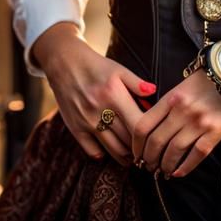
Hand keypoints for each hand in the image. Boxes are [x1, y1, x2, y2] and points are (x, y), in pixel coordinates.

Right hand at [35, 24, 156, 165]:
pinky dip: (105, 155)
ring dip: (126, 156)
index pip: (137, 125)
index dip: (149, 135)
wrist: (64, 65)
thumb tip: (154, 92)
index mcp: (114, 94)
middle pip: (127, 141)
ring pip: (113, 150)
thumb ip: (137, 82)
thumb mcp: (118, 69)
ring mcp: (86, 122)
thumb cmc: (96, 67)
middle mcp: (100, 111)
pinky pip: (93, 152)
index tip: (155, 136)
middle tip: (147, 149)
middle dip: (140, 148)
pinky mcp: (75, 130)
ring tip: (134, 155)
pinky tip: (112, 149)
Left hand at [131, 69, 220, 177]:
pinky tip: (178, 173)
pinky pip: (195, 155)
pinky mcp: (215, 132)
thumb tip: (153, 126)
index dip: (136, 144)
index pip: (144, 125)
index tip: (136, 153)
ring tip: (162, 171)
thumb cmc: (209, 80)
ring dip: (165, 166)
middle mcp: (183, 111)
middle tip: (148, 166)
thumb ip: (169, 103)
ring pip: (173, 152)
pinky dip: (184, 168)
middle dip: (149, 158)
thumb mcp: (184, 85)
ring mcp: (199, 123)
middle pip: (156, 142)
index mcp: (172, 97)